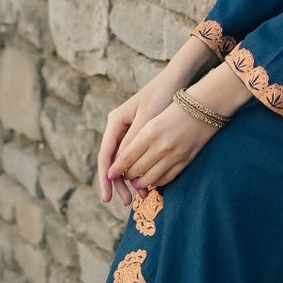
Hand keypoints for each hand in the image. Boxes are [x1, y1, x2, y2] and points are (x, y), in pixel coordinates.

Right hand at [97, 73, 179, 206]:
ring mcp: (128, 131)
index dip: (106, 178)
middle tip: (125, 202)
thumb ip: (133, 143)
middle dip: (118, 183)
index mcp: (115, 122)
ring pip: (124, 161)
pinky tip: (147, 183)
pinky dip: (139, 170)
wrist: (177, 80)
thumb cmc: (161, 97)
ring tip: (140, 197)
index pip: (105, 156)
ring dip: (130, 179)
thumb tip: (120, 168)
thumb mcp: (147, 121)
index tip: (107, 197)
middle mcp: (118, 127)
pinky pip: (136, 156)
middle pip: (113, 161)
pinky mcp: (140, 134)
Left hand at [107, 99, 219, 191]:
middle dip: (127, 176)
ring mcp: (174, 155)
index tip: (110, 175)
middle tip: (124, 176)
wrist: (204, 107)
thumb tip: (123, 162)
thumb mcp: (152, 119)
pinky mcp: (185, 161)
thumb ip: (137, 139)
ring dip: (140, 183)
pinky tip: (153, 179)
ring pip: (150, 178)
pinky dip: (156, 181)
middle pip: (136, 170)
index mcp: (150, 132)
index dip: (116, 169)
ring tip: (136, 181)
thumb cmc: (175, 108)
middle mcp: (161, 146)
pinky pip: (166, 179)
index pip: (126, 157)